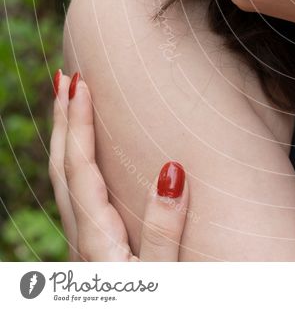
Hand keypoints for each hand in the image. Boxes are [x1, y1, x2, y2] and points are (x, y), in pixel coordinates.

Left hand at [49, 70, 189, 260]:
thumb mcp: (164, 275)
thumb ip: (163, 228)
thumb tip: (171, 170)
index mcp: (96, 241)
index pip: (80, 169)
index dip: (79, 123)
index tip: (80, 83)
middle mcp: (82, 242)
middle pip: (62, 170)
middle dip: (62, 121)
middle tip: (62, 79)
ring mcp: (85, 252)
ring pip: (65, 184)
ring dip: (66, 140)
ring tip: (70, 109)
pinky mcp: (96, 258)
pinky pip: (76, 198)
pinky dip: (75, 165)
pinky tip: (89, 162)